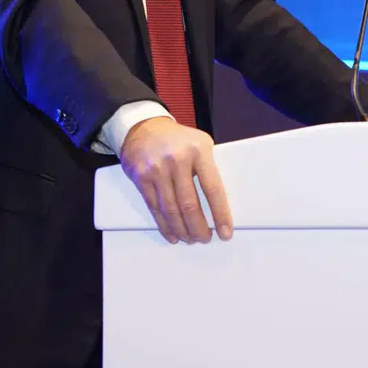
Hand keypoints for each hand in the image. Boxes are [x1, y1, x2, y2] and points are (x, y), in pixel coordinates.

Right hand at [119, 118, 232, 244]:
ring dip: (182, 230)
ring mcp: (157, 169)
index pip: (213, 188)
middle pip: (190, 204)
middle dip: (199, 228)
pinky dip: (164, 225)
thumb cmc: (178, 139)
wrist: (143, 127)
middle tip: (205, 239)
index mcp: (198, 151)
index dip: (220, 214)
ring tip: (190, 239)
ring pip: (171, 210)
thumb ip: (209, 168)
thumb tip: (219, 204)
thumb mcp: (200, 143)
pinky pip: (154, 208)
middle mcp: (177, 160)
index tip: (225, 232)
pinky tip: (173, 234)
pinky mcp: (141, 178)